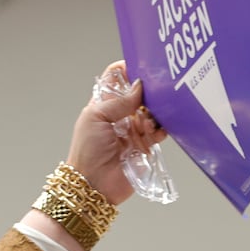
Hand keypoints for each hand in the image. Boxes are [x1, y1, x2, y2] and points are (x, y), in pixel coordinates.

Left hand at [65, 61, 166, 206]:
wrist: (94, 184)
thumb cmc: (87, 151)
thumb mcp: (96, 117)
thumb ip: (118, 101)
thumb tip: (139, 86)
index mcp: (104, 104)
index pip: (116, 79)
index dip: (128, 69)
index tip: (141, 65)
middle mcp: (120, 115)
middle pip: (140, 93)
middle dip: (148, 92)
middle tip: (153, 93)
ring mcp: (133, 129)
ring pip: (152, 111)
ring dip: (154, 112)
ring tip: (147, 121)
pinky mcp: (145, 145)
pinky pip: (160, 130)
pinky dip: (161, 128)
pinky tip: (156, 131)